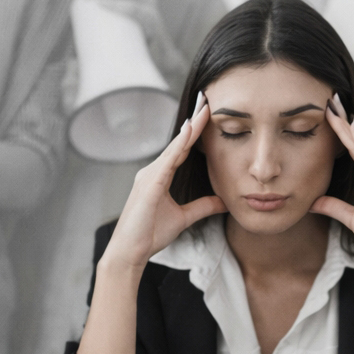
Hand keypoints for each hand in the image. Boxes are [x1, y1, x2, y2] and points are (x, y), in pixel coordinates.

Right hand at [102, 93, 226, 269]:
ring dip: (189, 128)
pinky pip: (167, 161)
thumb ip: (202, 207)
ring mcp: (149, 176)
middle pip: (178, 142)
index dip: (195, 131)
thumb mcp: (183, 218)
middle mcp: (152, 171)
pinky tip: (189, 132)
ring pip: (173, 147)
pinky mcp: (149, 185)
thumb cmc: (149, 235)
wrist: (130, 252)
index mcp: (159, 177)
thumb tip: (224, 201)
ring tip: (204, 110)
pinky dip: (178, 145)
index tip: (207, 113)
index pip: (181, 149)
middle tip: (207, 100)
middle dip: (194, 122)